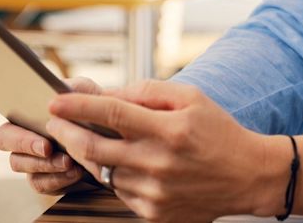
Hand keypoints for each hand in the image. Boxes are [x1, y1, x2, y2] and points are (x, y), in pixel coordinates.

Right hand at [0, 76, 104, 194]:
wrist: (119, 146)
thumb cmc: (99, 116)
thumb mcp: (91, 95)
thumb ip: (74, 89)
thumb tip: (56, 92)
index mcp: (30, 106)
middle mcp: (24, 131)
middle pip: (3, 137)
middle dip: (23, 142)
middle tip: (46, 146)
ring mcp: (30, 157)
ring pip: (18, 163)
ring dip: (43, 163)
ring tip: (68, 160)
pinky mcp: (43, 179)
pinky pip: (37, 183)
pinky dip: (56, 179)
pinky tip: (74, 172)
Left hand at [46, 81, 291, 221]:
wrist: (248, 176)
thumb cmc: (219, 132)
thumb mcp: (191, 98)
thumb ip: (149, 91)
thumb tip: (109, 92)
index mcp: (168, 130)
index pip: (111, 113)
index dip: (78, 106)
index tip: (56, 101)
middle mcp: (158, 163)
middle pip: (94, 147)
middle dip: (66, 132)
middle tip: (55, 122)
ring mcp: (154, 192)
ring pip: (103, 171)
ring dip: (90, 154)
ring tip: (89, 139)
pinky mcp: (153, 212)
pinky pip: (118, 191)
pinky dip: (114, 174)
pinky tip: (124, 163)